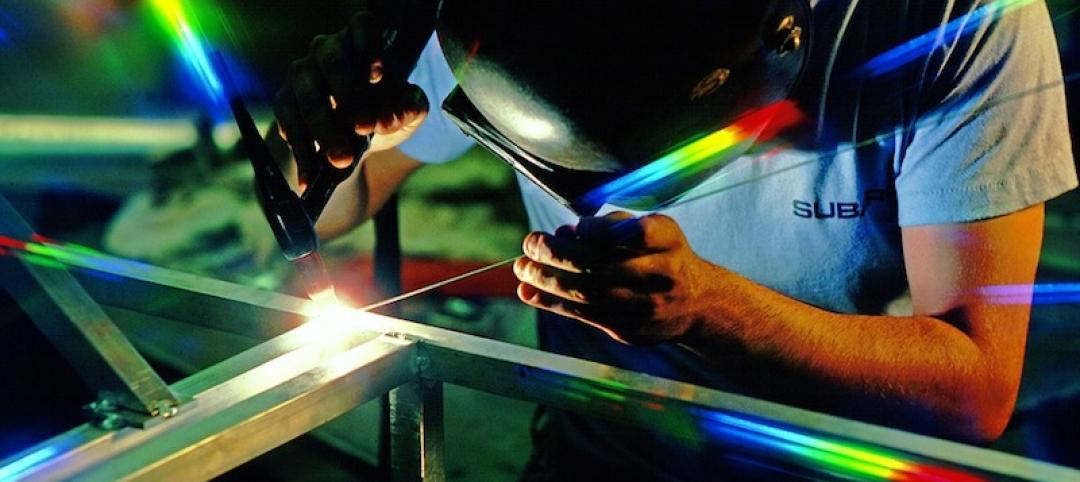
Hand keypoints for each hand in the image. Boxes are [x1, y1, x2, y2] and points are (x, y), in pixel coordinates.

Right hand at [274, 10, 428, 191]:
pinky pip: (289, 125)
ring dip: (325, 132)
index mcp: (361, 43)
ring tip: (342, 161)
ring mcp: (302, 76)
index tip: (378, 77)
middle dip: (351, 97)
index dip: (369, 47)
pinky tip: (310, 176)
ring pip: (308, 98)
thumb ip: (408, 108)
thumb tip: (391, 117)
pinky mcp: (285, 103)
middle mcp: (327, 51)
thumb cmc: (383, 115)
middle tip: (366, 129)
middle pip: (333, 64)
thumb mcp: (405, 113)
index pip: (362, 27)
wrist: (354, 146)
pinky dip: (302, 153)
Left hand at [514, 211, 715, 344]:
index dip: (601, 230)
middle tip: (531, 242)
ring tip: (522, 267)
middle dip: (559, 255)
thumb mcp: (653, 230)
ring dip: (548, 281)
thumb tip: (564, 233)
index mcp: (668, 242)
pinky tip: (529, 292)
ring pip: (590, 294)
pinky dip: (552, 303)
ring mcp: (646, 307)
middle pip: (604, 267)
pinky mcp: (630, 330)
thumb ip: (612, 226)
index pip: (637, 234)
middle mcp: (662, 276)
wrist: (695, 304)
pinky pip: (585, 316)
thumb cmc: (663, 256)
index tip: (574, 228)